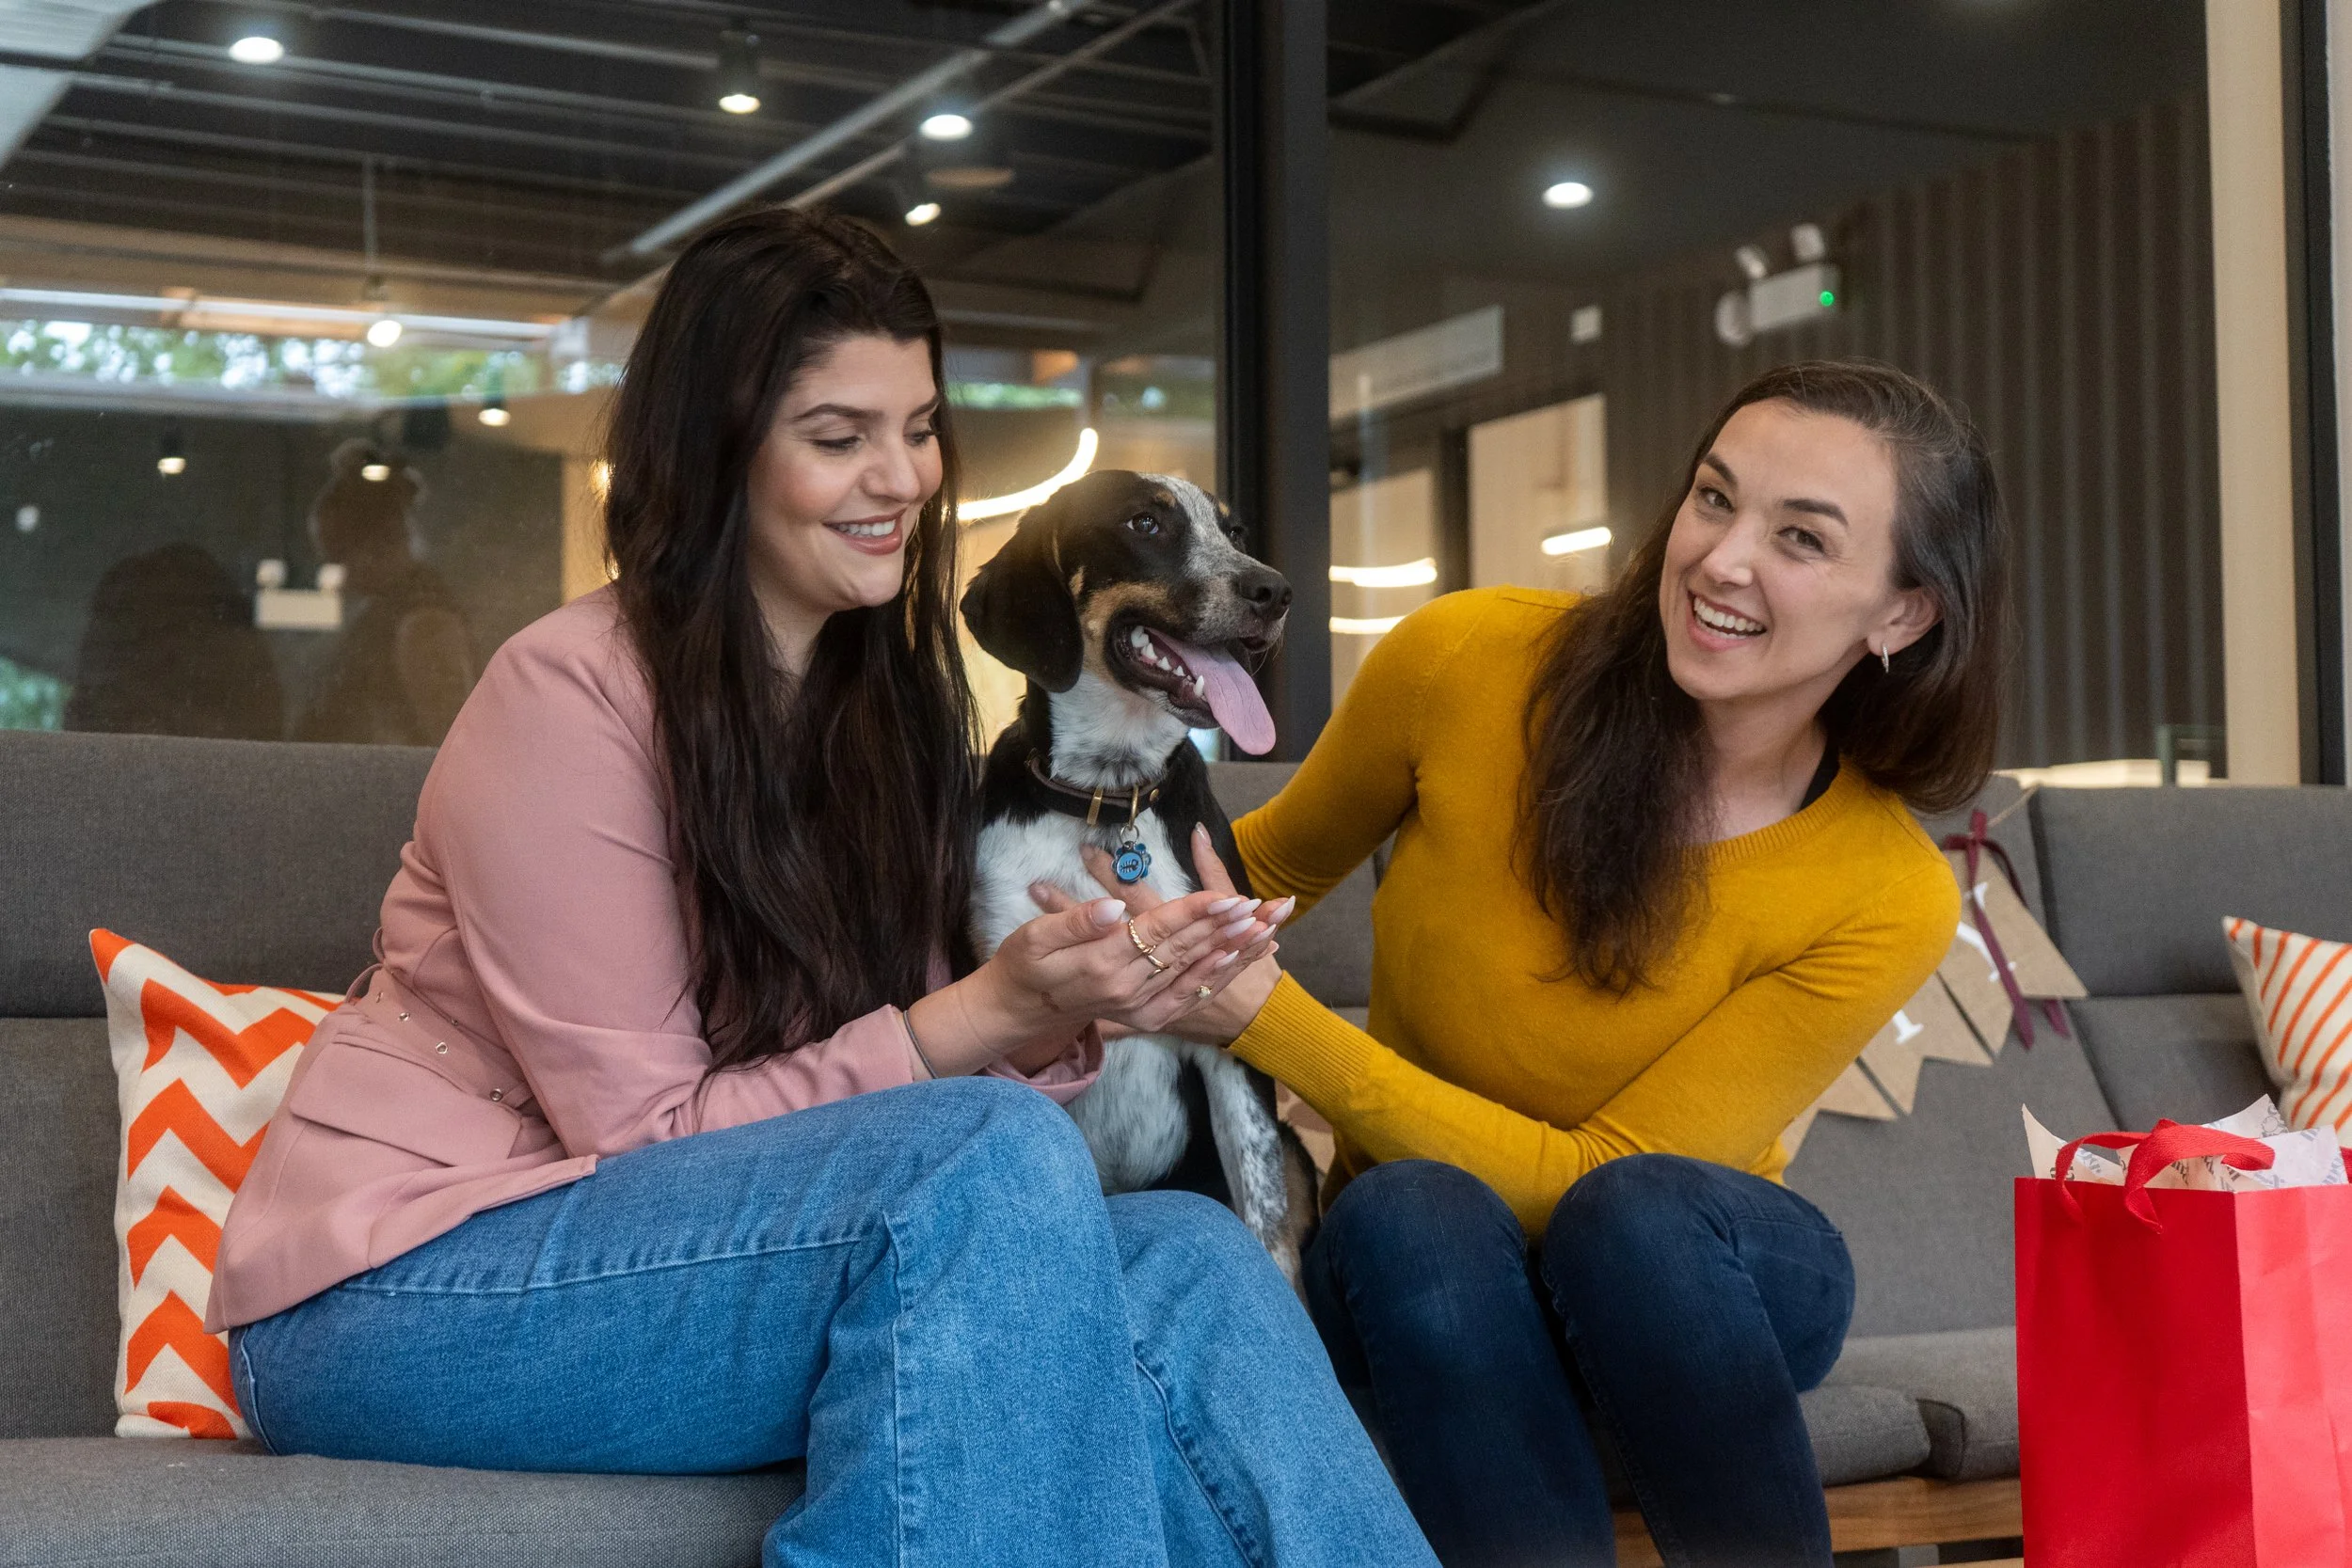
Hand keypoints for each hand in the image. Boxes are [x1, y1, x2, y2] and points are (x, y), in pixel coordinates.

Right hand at [990, 869, 1271, 1036]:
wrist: (1020, 1012)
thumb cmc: (1023, 966)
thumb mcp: (1034, 938)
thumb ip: (1075, 921)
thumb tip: (1113, 907)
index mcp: (1102, 964)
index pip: (1157, 930)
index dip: (1193, 912)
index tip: (1225, 896)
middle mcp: (1127, 988)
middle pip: (1183, 949)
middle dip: (1222, 926)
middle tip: (1255, 904)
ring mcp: (1138, 1006)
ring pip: (1192, 971)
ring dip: (1228, 949)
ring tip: (1260, 927)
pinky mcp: (1145, 1016)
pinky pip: (1187, 995)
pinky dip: (1214, 976)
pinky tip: (1235, 958)